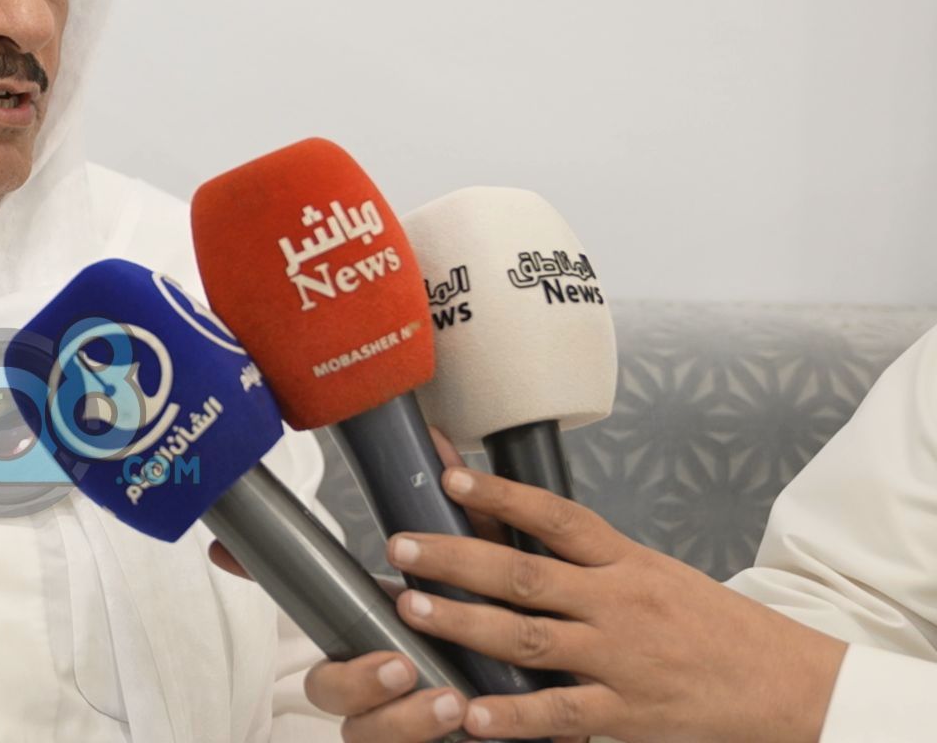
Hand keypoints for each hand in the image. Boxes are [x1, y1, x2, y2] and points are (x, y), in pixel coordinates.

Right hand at [211, 426, 503, 741]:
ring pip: (364, 734)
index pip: (306, 607)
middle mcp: (371, 683)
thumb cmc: (499, 639)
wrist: (538, 715)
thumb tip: (436, 442)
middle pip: (325, 688)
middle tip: (400, 661)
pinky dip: (425, 739)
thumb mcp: (481, 574)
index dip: (254, 573)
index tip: (226, 552)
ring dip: (404, 719)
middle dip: (356, 679)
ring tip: (451, 700)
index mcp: (370, 629)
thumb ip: (456, 522)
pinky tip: (469, 723)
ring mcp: (390, 724)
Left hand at [384, 465, 846, 741]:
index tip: (449, 476)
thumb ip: (584, 558)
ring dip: (465, 623)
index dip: (501, 496)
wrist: (793, 685)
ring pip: (530, 639)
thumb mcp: (653, 574)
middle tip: (400, 546)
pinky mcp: (628, 714)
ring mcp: (621, 660)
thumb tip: (511, 522)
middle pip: (525, 574)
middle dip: (455, 558)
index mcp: (625, 562)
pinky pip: (562, 714)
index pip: (556, 518)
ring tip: (411, 609)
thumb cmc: (713, 627)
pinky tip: (471, 713)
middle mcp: (619, 604)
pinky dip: (514, 715)